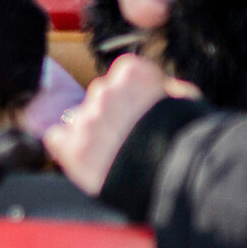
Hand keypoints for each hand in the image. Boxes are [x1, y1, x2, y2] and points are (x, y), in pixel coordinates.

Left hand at [43, 55, 198, 195]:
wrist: (181, 175)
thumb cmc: (189, 138)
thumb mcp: (187, 99)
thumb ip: (166, 88)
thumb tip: (162, 87)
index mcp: (132, 72)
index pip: (119, 78)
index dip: (130, 98)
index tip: (139, 114)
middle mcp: (104, 90)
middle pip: (99, 99)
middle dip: (111, 117)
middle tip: (129, 139)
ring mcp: (86, 119)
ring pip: (79, 120)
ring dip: (93, 134)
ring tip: (116, 155)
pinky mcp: (73, 148)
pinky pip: (57, 139)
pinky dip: (68, 148)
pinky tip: (88, 159)